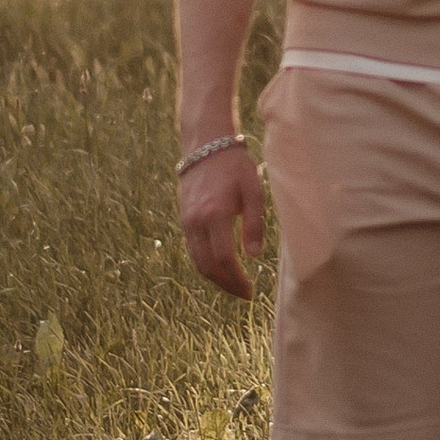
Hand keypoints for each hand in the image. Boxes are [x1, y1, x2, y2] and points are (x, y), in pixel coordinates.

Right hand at [180, 143, 266, 298]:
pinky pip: (193, 249)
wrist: (206, 145)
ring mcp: (187, 220)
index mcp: (215, 214)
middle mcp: (196, 221)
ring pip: (197, 260)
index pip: (224, 259)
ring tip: (234, 284)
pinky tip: (221, 266)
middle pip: (207, 266)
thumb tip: (253, 255)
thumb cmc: (235, 166)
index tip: (250, 291)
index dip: (237, 279)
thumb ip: (254, 223)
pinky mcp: (184, 218)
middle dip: (226, 284)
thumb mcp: (253, 190)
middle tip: (244, 293)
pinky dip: (206, 263)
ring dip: (215, 277)